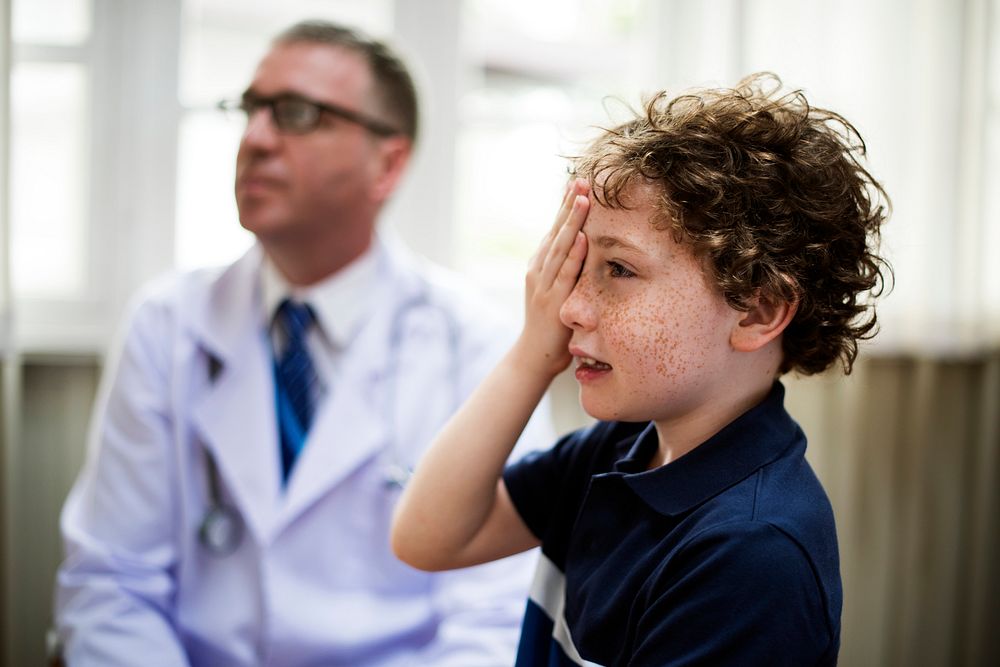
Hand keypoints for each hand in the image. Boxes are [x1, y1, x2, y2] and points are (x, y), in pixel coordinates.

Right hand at [516, 178, 589, 376]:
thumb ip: (566, 270)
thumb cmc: (549, 325)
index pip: (554, 230)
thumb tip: (585, 247)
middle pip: (555, 232)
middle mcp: (538, 270)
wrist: (533, 357)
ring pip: (559, 248)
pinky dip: (575, 256)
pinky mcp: (553, 302)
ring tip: (583, 199)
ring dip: (572, 222)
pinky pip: (566, 275)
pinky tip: (585, 239)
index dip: (565, 207)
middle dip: (569, 205)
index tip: (577, 183)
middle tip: (581, 180)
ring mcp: (544, 285)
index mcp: (540, 265)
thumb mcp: (555, 290)